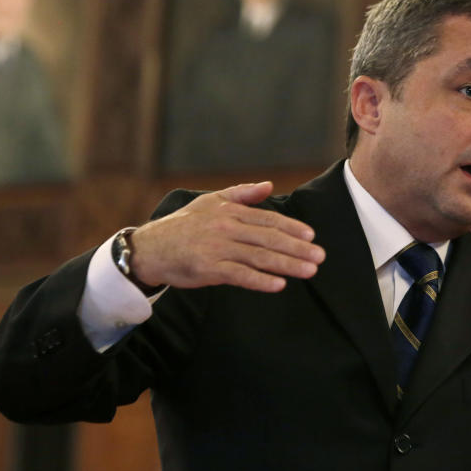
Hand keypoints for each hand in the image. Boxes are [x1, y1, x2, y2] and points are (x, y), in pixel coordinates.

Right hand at [129, 181, 324, 292]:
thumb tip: (269, 186)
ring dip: (287, 264)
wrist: (150, 248)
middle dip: (298, 248)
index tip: (311, 236)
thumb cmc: (184, 226)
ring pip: (260, 257)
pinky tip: (279, 284)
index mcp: (230, 212)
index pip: (268, 220)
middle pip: (269, 239)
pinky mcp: (208, 269)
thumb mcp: (211, 202)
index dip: (292, 228)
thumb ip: (242, 194)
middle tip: (320, 257)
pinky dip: (261, 280)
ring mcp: (218, 249)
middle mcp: (226, 228)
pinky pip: (240, 275)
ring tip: (309, 271)